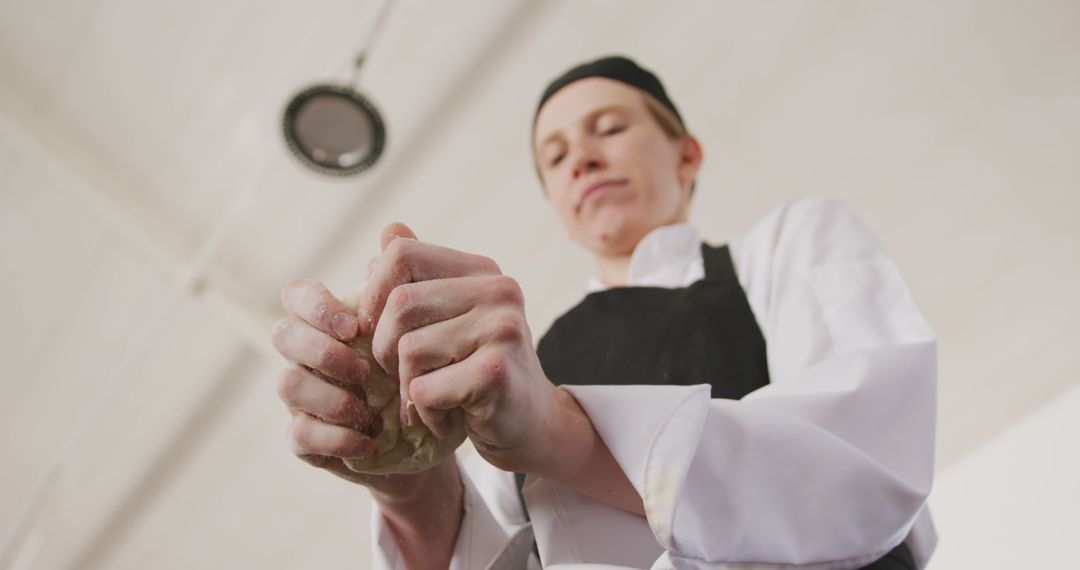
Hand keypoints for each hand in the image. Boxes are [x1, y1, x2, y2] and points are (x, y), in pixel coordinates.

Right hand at [271, 277, 453, 500]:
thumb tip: (394, 228)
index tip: (353, 325)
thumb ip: (405, 281)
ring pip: (287, 384)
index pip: (297, 295)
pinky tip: (369, 440)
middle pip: (282, 335)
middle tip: (364, 369)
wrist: (435, 433)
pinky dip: (335, 438)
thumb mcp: (423, 325)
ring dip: (330, 397)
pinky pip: (299, 435)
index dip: (316, 305)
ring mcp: (304, 398)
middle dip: (320, 351)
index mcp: (330, 321)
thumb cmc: (423, 369)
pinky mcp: (308, 440)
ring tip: (369, 411)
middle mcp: (308, 356)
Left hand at [360, 223, 564, 473]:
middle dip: (386, 350)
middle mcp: (499, 291)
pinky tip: (448, 419)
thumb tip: (389, 231)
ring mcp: (503, 328)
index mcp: (482, 271)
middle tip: (407, 378)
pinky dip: (425, 413)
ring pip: (409, 349)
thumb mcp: (450, 320)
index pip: (402, 253)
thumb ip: (420, 278)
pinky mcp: (496, 373)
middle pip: (400, 304)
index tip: (379, 330)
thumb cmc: (479, 373)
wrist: (531, 426)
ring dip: (407, 387)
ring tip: (433, 399)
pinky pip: (423, 390)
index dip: (374, 293)